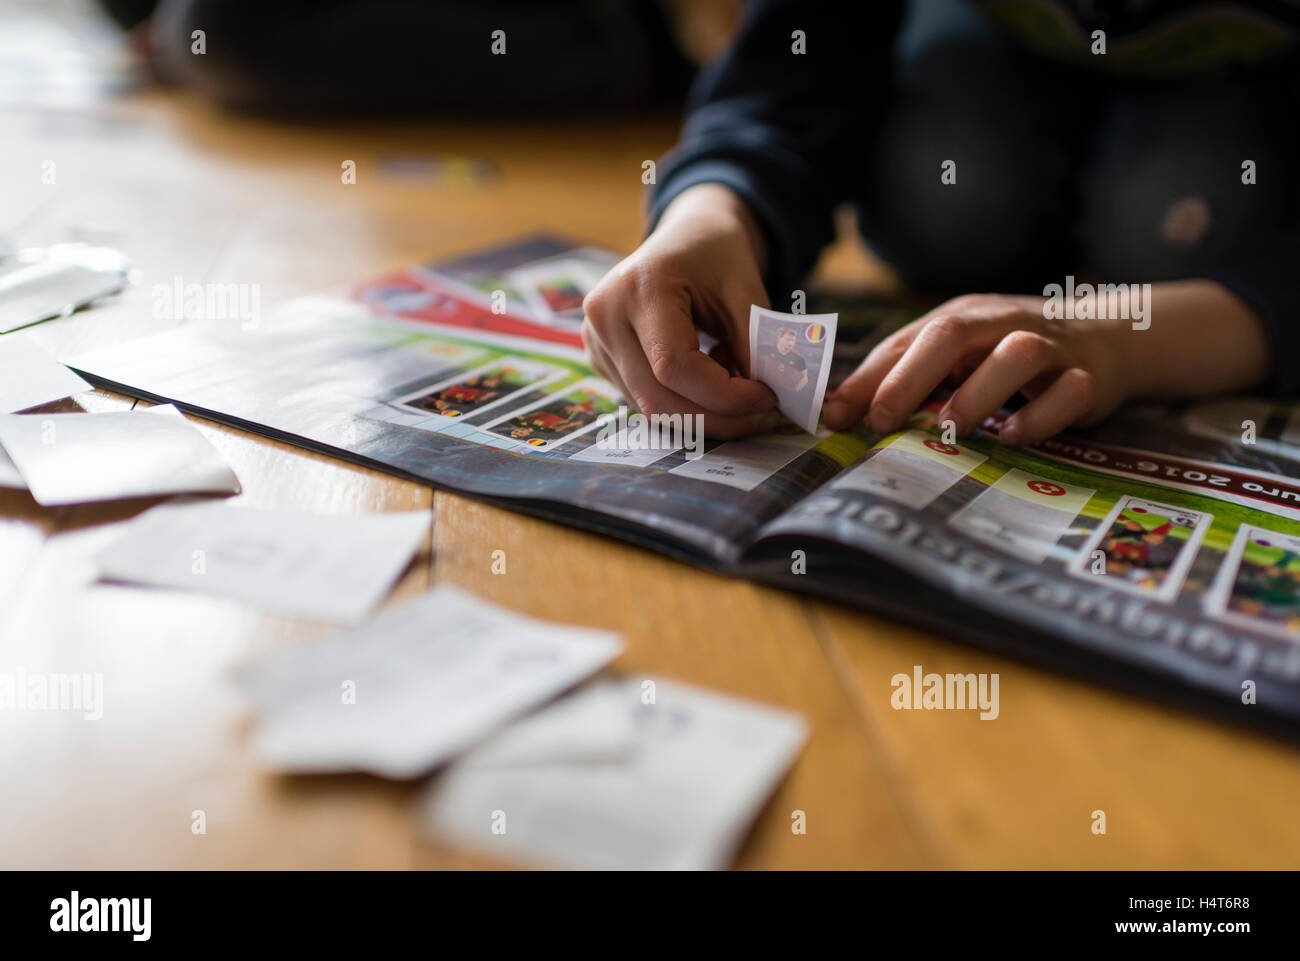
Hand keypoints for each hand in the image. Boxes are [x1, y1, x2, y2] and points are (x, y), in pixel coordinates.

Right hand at [582, 184, 780, 437]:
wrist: (686, 237)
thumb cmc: (716, 256)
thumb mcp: (745, 290)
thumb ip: (753, 345)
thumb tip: (762, 402)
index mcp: (638, 287)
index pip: (674, 365)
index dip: (724, 394)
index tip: (767, 397)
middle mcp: (605, 317)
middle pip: (658, 398)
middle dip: (718, 416)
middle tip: (762, 413)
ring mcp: (596, 341)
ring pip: (652, 409)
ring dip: (704, 415)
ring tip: (738, 390)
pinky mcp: (600, 359)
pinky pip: (645, 402)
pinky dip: (686, 406)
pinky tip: (710, 383)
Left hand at [822, 293, 1132, 445]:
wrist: (1110, 338)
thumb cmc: (1010, 352)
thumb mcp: (959, 354)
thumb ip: (907, 377)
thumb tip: (838, 411)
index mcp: (962, 318)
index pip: (904, 341)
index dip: (866, 378)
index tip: (834, 416)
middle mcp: (1002, 324)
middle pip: (952, 334)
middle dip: (910, 377)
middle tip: (880, 419)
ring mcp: (1049, 348)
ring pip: (1016, 354)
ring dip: (978, 391)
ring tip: (950, 427)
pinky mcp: (1087, 378)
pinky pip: (1068, 392)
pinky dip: (1040, 415)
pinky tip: (1012, 436)